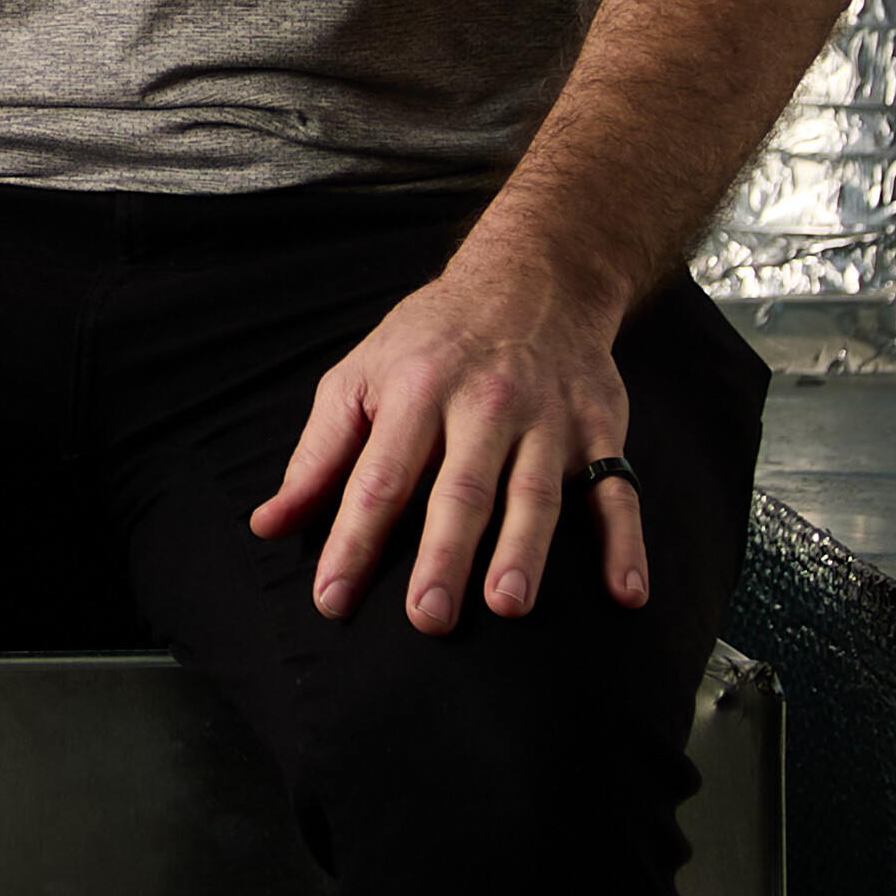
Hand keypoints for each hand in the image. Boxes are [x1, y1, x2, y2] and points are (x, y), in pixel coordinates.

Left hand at [247, 236, 647, 632]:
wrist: (535, 276)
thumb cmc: (433, 340)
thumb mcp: (361, 376)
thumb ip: (319, 456)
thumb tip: (268, 524)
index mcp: (417, 391)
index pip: (379, 478)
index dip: (353, 541)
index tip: (332, 599)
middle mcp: (485, 404)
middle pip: (461, 489)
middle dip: (443, 555)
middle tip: (428, 618)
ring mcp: (548, 417)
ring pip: (536, 492)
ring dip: (524, 551)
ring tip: (508, 605)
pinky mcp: (600, 428)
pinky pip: (617, 490)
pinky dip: (626, 544)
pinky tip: (626, 593)